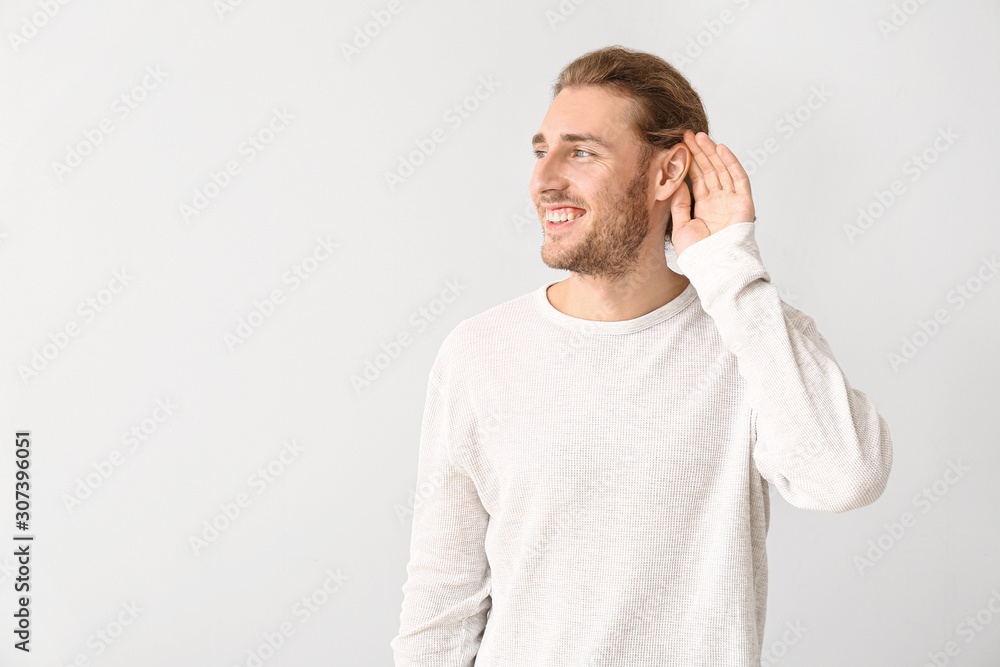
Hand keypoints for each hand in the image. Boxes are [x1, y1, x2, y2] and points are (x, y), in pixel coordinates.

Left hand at [670, 130, 755, 257]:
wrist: (714, 268)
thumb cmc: (697, 254)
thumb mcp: (680, 227)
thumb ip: (679, 205)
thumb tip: (676, 183)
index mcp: (704, 208)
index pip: (696, 179)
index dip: (689, 162)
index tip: (678, 146)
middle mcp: (718, 202)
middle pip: (708, 170)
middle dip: (698, 152)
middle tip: (686, 134)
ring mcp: (731, 201)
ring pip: (721, 170)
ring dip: (711, 152)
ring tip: (698, 136)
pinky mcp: (743, 202)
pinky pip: (738, 178)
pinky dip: (730, 162)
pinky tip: (720, 149)